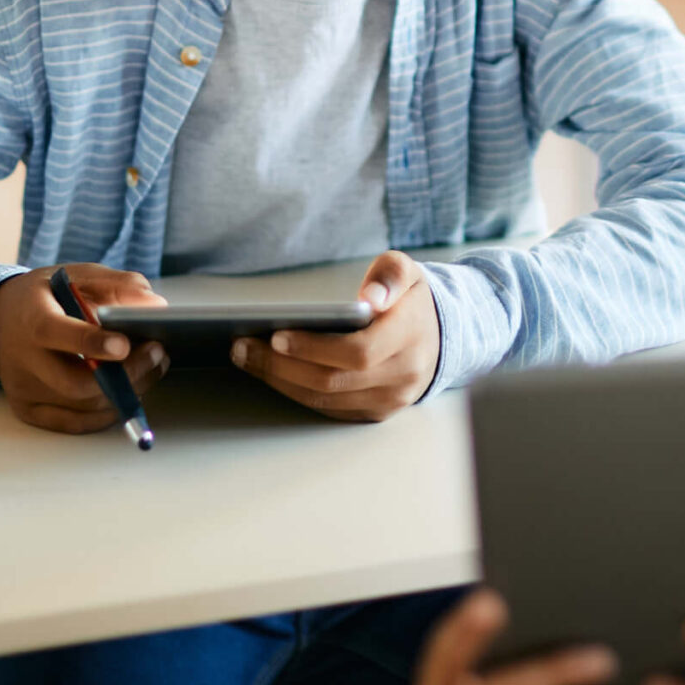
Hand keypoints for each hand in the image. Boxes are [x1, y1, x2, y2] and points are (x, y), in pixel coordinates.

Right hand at [0, 263, 169, 433]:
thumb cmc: (44, 298)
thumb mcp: (76, 275)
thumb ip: (118, 285)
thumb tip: (155, 305)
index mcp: (32, 317)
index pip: (56, 333)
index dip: (92, 343)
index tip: (125, 344)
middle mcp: (23, 358)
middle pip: (76, 383)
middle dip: (127, 373)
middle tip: (157, 353)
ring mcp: (24, 389)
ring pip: (83, 406)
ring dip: (128, 391)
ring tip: (152, 366)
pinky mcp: (28, 410)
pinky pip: (75, 423)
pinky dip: (108, 412)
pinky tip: (130, 390)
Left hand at [235, 250, 439, 421]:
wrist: (442, 337)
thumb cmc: (412, 301)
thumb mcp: (408, 272)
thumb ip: (390, 275)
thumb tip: (371, 297)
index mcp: (410, 336)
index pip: (357, 352)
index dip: (313, 348)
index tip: (276, 336)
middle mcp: (403, 374)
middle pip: (333, 381)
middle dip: (280, 367)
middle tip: (242, 347)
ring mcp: (391, 399)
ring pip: (326, 400)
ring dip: (281, 382)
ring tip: (247, 358)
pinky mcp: (378, 413)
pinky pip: (330, 410)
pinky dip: (297, 392)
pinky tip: (273, 374)